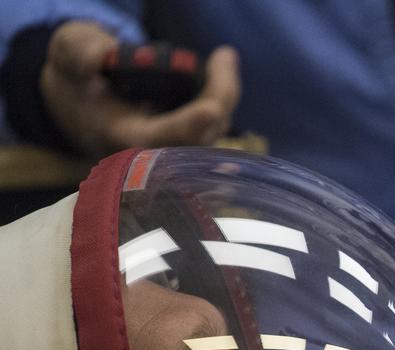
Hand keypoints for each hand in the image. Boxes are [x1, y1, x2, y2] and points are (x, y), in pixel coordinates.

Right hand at [40, 20, 240, 158]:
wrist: (81, 96)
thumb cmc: (75, 77)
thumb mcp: (67, 55)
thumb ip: (79, 52)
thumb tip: (103, 57)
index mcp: (121, 138)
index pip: (159, 139)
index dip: (186, 127)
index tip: (210, 110)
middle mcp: (153, 150)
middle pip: (200, 135)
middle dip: (219, 98)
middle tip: (223, 56)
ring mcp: (175, 145)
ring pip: (213, 129)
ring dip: (225, 93)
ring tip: (223, 57)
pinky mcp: (189, 135)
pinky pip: (215, 121)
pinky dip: (223, 94)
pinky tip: (222, 64)